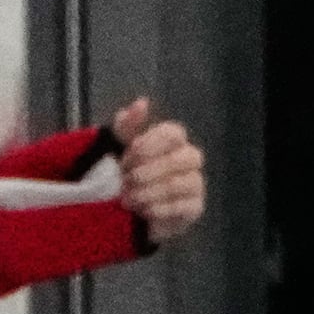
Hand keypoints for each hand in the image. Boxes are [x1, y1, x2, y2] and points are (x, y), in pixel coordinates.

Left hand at [109, 97, 205, 244]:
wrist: (128, 205)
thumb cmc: (125, 170)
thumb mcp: (118, 144)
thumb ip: (128, 124)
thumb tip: (142, 102)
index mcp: (174, 138)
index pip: (172, 133)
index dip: (149, 146)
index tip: (126, 159)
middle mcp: (190, 157)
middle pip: (178, 160)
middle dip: (147, 172)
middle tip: (125, 182)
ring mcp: (195, 183)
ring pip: (177, 185)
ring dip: (149, 192)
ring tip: (128, 199)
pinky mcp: (195, 208)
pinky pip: (181, 207)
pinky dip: (157, 209)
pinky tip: (141, 211)